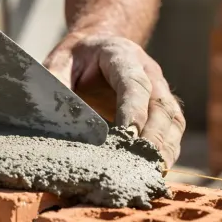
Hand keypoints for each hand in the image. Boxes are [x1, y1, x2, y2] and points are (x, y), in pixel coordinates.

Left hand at [44, 33, 183, 167]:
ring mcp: (160, 89)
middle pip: (160, 105)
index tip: (128, 135)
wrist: (94, 48)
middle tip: (141, 164)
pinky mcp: (163, 108)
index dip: (134, 110)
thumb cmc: (75, 59)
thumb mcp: (59, 64)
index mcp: (122, 55)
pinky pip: (173, 130)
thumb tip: (48, 116)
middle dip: (154, 137)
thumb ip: (55, 86)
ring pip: (173, 119)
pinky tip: (156, 170)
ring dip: (166, 148)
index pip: (134, 83)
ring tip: (152, 172)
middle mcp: (148, 71)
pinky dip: (169, 152)